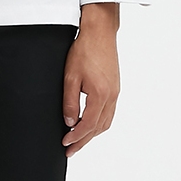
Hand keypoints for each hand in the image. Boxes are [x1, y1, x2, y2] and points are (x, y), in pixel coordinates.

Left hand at [61, 6, 119, 157]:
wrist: (100, 32)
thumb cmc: (85, 49)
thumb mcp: (70, 76)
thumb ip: (70, 101)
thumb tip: (69, 122)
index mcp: (100, 95)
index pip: (88, 125)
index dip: (75, 137)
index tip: (65, 143)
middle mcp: (111, 96)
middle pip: (98, 128)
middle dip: (84, 141)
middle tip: (70, 149)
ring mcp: (115, 92)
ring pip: (105, 122)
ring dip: (92, 133)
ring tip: (79, 139)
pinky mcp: (115, 86)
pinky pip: (109, 112)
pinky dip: (99, 122)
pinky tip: (91, 122)